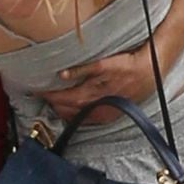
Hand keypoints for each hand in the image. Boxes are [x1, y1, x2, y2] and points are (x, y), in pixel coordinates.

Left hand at [38, 46, 155, 123]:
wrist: (148, 74)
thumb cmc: (126, 66)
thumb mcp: (103, 64)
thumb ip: (81, 70)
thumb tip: (61, 75)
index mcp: (91, 94)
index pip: (62, 98)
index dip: (48, 95)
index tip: (35, 91)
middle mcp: (94, 106)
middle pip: (66, 109)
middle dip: (52, 102)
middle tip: (41, 95)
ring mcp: (101, 113)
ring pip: (74, 115)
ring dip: (61, 110)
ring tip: (52, 102)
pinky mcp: (107, 115)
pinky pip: (86, 119)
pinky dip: (74, 115)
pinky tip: (69, 111)